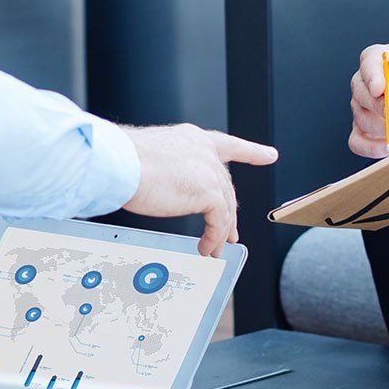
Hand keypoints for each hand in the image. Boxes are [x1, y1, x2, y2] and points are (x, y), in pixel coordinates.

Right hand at [121, 124, 278, 257]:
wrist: (118, 163)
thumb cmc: (122, 160)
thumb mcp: (152, 159)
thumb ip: (171, 170)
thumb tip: (169, 188)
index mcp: (191, 139)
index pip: (228, 145)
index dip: (251, 151)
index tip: (269, 154)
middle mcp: (204, 151)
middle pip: (225, 185)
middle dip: (230, 212)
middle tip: (231, 233)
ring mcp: (209, 170)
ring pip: (225, 206)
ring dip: (221, 231)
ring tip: (215, 249)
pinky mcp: (208, 192)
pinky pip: (219, 221)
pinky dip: (213, 238)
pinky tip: (206, 248)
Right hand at [349, 41, 388, 158]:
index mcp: (374, 60)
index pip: (367, 66)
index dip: (372, 78)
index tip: (379, 89)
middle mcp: (362, 84)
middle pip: (361, 96)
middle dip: (381, 109)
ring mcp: (360, 107)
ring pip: (361, 120)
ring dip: (385, 130)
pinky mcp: (363, 127)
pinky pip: (356, 142)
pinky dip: (370, 148)